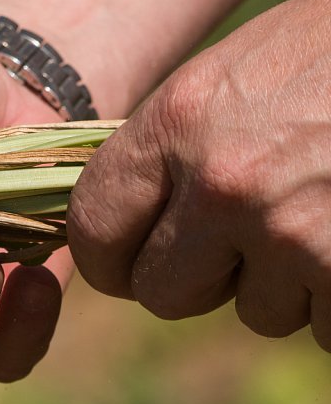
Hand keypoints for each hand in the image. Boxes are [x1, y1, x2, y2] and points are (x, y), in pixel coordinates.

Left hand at [67, 0, 330, 351]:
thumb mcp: (237, 74)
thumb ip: (175, 149)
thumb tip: (128, 225)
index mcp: (180, 120)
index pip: (95, 228)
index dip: (110, 259)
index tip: (130, 264)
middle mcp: (225, 182)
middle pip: (162, 293)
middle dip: (200, 281)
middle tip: (245, 243)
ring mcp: (296, 233)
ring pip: (258, 312)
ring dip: (289, 285)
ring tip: (330, 210)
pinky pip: (328, 328)